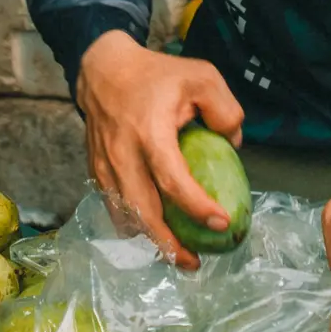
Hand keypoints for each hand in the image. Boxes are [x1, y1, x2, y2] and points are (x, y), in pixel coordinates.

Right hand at [76, 31, 243, 268]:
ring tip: (176, 256)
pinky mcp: (97, 171)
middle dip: (168, 245)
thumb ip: (225, 110)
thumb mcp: (202, 77)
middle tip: (195, 262)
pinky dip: (134, 227)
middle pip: (143, 212)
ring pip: (125, 217)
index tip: (222, 221)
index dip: (197, 206)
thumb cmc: (157, 75)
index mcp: (150, 132)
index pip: (172, 180)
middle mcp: (123, 155)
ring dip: (149, 242)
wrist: (103, 69)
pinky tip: (153, 233)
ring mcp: (105, 166)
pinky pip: (114, 208)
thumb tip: (233, 145)